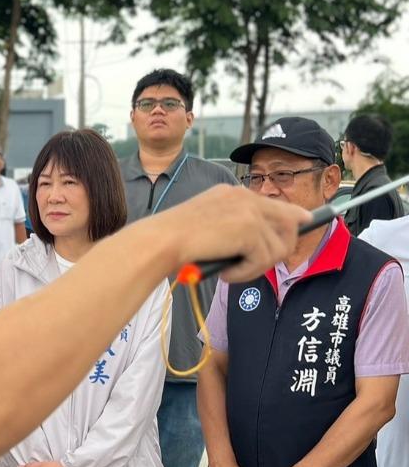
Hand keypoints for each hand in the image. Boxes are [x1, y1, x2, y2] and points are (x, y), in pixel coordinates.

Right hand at [157, 184, 310, 281]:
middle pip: (289, 224)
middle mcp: (245, 197)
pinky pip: (264, 260)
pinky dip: (245, 273)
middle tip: (250, 266)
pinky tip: (225, 273)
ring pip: (278, 248)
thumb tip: (265, 242)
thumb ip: (236, 225)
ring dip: (255, 267)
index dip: (293, 217)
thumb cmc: (174, 238)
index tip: (306, 221)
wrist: (160, 240)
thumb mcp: (209, 224)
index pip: (276, 205)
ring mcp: (249, 211)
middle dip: (277, 250)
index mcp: (233, 193)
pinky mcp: (250, 229)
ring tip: (230, 271)